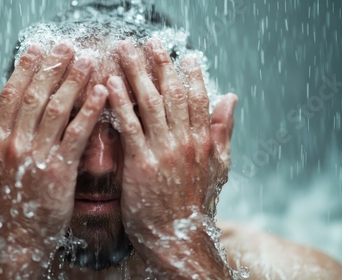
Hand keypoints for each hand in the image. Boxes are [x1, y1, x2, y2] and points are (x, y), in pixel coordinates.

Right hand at [0, 43, 107, 277]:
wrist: (10, 241)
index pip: (10, 94)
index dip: (25, 69)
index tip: (37, 49)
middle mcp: (14, 143)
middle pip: (35, 95)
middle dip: (52, 67)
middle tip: (66, 46)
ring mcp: (36, 156)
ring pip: (57, 109)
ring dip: (73, 81)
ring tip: (86, 60)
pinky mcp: (58, 171)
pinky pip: (77, 134)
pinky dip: (89, 111)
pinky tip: (101, 92)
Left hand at [106, 39, 235, 277]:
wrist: (179, 237)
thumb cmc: (196, 204)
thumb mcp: (219, 167)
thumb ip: (223, 131)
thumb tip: (231, 97)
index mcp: (204, 141)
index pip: (199, 98)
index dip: (191, 74)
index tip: (182, 54)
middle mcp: (185, 141)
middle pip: (173, 93)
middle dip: (160, 64)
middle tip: (148, 42)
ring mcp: (164, 151)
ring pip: (150, 103)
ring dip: (136, 73)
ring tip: (125, 51)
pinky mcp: (142, 164)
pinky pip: (130, 127)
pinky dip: (120, 103)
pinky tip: (110, 84)